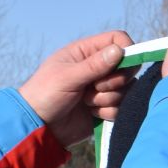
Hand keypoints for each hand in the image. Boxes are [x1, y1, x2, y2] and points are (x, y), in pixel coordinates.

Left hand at [18, 30, 135, 147]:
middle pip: (128, 66)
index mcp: (86, 52)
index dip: (127, 50)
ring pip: (126, 89)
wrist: (39, 127)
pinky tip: (91, 114)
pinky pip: (121, 107)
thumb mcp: (67, 77)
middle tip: (95, 87)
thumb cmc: (45, 95)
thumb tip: (119, 50)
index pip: (117, 40)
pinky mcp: (105, 107)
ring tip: (86, 102)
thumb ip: (94, 65)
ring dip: (107, 99)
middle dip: (115, 80)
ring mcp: (103, 88)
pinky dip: (108, 112)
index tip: (123, 64)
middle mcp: (98, 68)